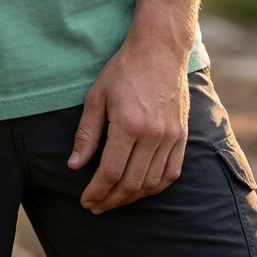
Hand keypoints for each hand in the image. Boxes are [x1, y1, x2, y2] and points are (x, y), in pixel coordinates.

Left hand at [68, 34, 189, 213]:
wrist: (159, 51)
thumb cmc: (123, 70)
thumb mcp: (96, 96)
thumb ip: (86, 133)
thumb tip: (74, 165)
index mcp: (128, 124)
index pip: (110, 172)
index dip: (96, 191)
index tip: (85, 201)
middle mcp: (153, 135)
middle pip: (131, 183)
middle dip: (111, 200)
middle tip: (96, 206)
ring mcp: (171, 137)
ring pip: (152, 183)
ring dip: (132, 198)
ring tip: (114, 199)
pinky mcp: (182, 136)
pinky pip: (171, 174)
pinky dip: (155, 188)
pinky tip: (140, 190)